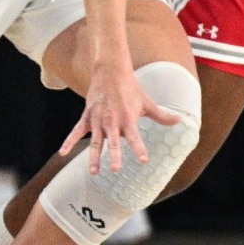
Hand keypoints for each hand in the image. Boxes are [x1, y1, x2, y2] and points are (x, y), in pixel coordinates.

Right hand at [60, 58, 182, 173]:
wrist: (111, 72)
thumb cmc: (131, 89)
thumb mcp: (147, 103)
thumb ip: (162, 116)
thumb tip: (181, 121)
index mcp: (128, 119)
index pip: (135, 138)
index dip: (139, 149)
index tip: (143, 161)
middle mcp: (112, 121)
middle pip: (113, 142)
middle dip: (114, 155)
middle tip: (114, 169)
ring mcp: (98, 120)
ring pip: (95, 141)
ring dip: (94, 157)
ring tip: (94, 172)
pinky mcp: (87, 116)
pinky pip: (76, 131)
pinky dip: (69, 142)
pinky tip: (62, 153)